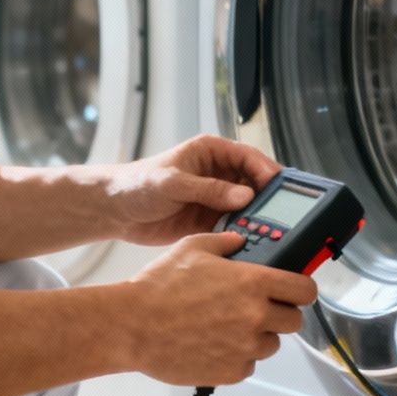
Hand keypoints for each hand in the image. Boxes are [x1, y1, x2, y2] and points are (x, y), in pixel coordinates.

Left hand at [103, 134, 281, 245]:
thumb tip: (244, 195)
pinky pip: (234, 226)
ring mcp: (215, 198)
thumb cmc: (138, 184)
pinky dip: (243, 233)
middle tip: (281, 215)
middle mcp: (218, 174)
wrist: (115, 211)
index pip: (248, 157)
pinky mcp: (210, 220)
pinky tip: (249, 242)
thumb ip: (209, 189)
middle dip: (267, 198)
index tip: (279, 186)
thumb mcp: (173, 183)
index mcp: (211, 153)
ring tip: (268, 232)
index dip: (266, 170)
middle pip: (254, 183)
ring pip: (247, 207)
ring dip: (256, 218)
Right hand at [121, 232, 318, 386]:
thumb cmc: (159, 288)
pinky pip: (247, 365)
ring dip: (257, 336)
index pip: (305, 290)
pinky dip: (236, 357)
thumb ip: (225, 243)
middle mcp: (256, 316)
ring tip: (227, 327)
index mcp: (253, 283)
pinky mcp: (231, 371)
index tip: (295, 291)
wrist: (133, 326)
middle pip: (294, 320)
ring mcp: (245, 347)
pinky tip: (213, 344)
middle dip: (279, 313)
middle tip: (257, 308)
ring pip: (270, 344)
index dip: (302, 289)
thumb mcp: (193, 248)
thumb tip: (239, 242)